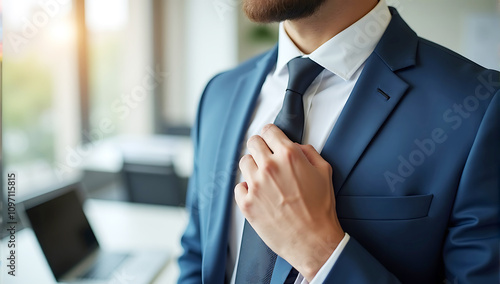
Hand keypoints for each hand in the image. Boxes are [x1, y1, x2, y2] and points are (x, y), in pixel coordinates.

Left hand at [235, 124, 343, 280]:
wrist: (313, 241)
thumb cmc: (320, 209)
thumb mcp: (324, 172)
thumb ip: (308, 152)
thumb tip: (295, 146)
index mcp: (289, 156)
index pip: (269, 131)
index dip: (271, 134)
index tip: (271, 139)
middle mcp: (269, 167)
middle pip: (253, 143)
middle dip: (261, 148)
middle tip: (267, 158)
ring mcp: (255, 185)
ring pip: (244, 162)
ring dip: (253, 167)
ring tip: (265, 179)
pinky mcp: (246, 203)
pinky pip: (239, 186)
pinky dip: (247, 189)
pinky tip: (260, 195)